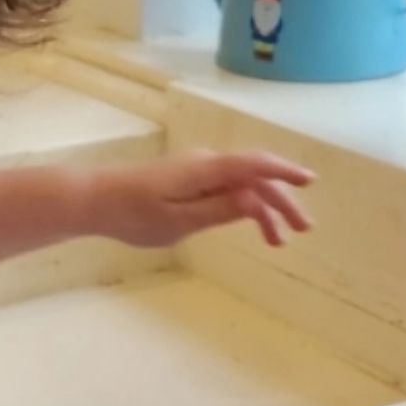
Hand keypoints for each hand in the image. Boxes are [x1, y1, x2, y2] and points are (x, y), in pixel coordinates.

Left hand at [88, 150, 314, 249]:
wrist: (96, 199)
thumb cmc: (134, 213)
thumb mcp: (180, 220)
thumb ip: (220, 209)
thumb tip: (257, 202)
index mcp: (206, 170)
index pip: (255, 165)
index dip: (285, 172)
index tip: (309, 181)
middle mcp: (206, 164)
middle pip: (254, 178)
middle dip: (281, 201)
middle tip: (301, 230)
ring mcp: (198, 171)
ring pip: (242, 185)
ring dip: (264, 208)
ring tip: (277, 241)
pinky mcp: (189, 180)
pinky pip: (227, 187)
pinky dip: (244, 204)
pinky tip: (250, 222)